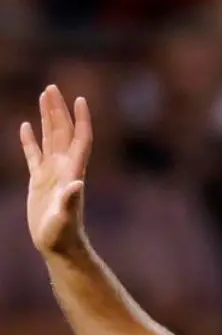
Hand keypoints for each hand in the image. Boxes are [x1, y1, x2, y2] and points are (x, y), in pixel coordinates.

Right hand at [20, 85, 91, 255]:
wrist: (58, 246)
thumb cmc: (62, 235)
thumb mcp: (64, 218)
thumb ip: (69, 201)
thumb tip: (76, 184)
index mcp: (73, 171)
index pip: (80, 138)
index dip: (81, 119)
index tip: (80, 99)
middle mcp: (65, 168)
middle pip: (63, 132)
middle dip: (58, 110)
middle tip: (52, 87)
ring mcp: (52, 173)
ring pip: (50, 138)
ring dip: (47, 118)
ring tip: (44, 96)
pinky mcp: (39, 181)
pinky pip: (34, 155)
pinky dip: (30, 140)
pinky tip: (26, 126)